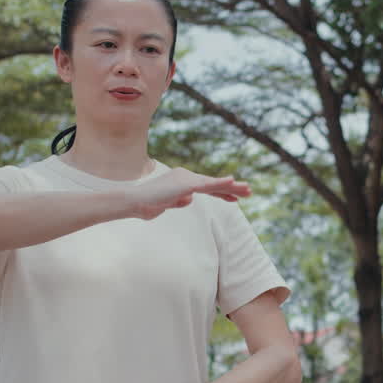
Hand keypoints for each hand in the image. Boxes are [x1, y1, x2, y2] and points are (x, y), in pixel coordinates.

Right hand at [126, 167, 251, 219]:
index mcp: (182, 181)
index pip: (206, 187)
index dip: (222, 192)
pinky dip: (220, 184)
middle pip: (213, 183)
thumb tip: (190, 200)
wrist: (133, 202)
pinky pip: (207, 184)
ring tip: (248, 190)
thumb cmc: (146, 205)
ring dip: (232, 187)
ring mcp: (186, 179)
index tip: (235, 198)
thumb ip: (178, 201)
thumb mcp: (166, 204)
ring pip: (213, 183)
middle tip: (249, 192)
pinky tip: (233, 182)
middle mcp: (185, 176)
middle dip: (231, 189)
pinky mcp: (185, 184)